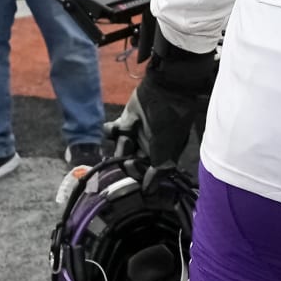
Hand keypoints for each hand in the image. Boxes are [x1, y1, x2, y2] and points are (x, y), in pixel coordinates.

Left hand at [104, 37, 215, 165]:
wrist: (166, 88)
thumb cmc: (170, 121)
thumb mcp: (168, 150)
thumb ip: (158, 172)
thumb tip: (149, 192)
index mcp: (162, 156)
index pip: (145, 174)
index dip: (137, 175)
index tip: (133, 171)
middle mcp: (148, 148)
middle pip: (129, 164)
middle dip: (126, 161)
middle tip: (128, 153)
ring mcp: (136, 135)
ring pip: (119, 149)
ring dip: (122, 143)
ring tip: (129, 130)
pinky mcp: (125, 122)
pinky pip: (111, 133)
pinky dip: (111, 130)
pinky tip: (117, 125)